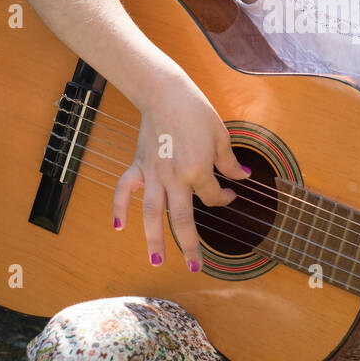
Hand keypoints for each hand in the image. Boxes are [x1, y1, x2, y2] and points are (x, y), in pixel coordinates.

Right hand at [112, 70, 249, 271]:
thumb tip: (241, 177)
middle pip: (182, 219)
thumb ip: (229, 161)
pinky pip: (126, 190)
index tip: (230, 195)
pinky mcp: (139, 165)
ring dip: (154, 238)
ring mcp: (154, 174)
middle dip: (190, 245)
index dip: (224, 198)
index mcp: (197, 170)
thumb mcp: (221, 135)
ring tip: (156, 261)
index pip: (213, 196)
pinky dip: (120, 208)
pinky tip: (118, 227)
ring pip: (153, 213)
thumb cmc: (196, 111)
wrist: (164, 92)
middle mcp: (174, 178)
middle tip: (194, 267)